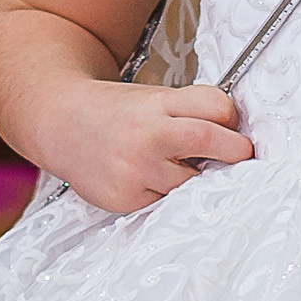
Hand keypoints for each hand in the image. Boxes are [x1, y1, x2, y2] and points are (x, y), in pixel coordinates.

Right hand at [43, 78, 251, 214]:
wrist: (60, 123)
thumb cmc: (114, 112)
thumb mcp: (152, 98)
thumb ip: (190, 112)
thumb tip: (233, 135)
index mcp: (156, 104)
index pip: (213, 107)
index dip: (230, 118)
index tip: (236, 130)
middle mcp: (146, 135)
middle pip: (208, 140)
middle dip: (233, 150)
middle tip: (239, 154)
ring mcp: (135, 169)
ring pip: (190, 183)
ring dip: (196, 179)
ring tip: (177, 166)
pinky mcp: (126, 198)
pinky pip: (166, 202)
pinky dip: (168, 194)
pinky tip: (150, 179)